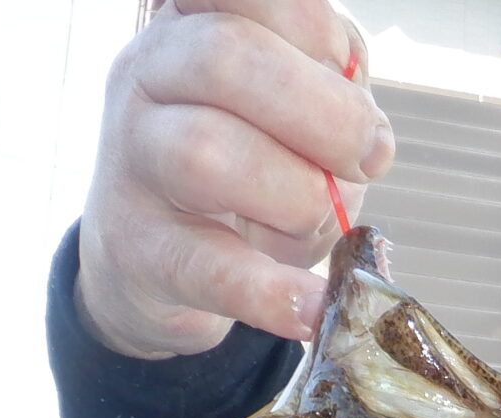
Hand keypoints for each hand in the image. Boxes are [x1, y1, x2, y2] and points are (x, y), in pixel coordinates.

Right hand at [76, 0, 393, 359]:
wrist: (154, 259)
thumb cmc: (246, 164)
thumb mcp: (295, 106)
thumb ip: (332, 87)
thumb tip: (366, 134)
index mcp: (191, 20)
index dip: (311, 25)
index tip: (345, 69)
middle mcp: (147, 73)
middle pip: (224, 56)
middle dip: (323, 113)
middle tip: (368, 158)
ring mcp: (131, 159)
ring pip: (205, 153)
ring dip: (295, 194)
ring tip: (318, 219)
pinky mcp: (138, 249)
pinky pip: (208, 268)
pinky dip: (273, 294)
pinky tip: (314, 306)